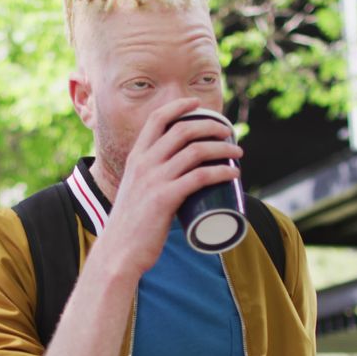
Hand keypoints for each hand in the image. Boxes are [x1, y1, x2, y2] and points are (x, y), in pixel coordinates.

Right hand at [94, 98, 242, 276]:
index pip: (157, 119)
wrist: (118, 251)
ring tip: (238, 153)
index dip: (180, 106)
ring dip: (222, 147)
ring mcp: (154, 180)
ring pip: (196, 151)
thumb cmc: (131, 225)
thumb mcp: (135, 190)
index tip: (198, 104)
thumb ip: (151, 180)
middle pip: (183, 130)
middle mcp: (144, 164)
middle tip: (228, 134)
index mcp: (136, 158)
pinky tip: (233, 173)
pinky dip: (221, 171)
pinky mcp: (164, 199)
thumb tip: (179, 179)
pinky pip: (200, 177)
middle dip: (211, 126)